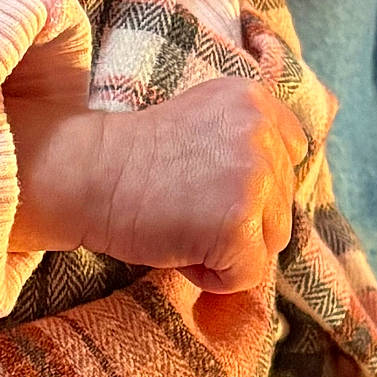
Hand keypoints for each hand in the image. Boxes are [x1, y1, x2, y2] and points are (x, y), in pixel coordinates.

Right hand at [7, 77, 308, 293]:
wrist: (86, 173)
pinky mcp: (238, 223)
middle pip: (282, 205)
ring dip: (228, 248)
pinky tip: (177, 245)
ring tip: (181, 223)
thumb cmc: (134, 159)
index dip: (252, 183)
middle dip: (237, 219)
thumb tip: (279, 196)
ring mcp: (254, 177)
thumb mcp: (205, 121)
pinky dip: (212, 276)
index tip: (205, 181)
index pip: (290, 157)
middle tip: (182, 203)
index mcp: (256, 100)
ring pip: (271, 241)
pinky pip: (247, 274)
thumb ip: (248, 141)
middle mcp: (262, 132)